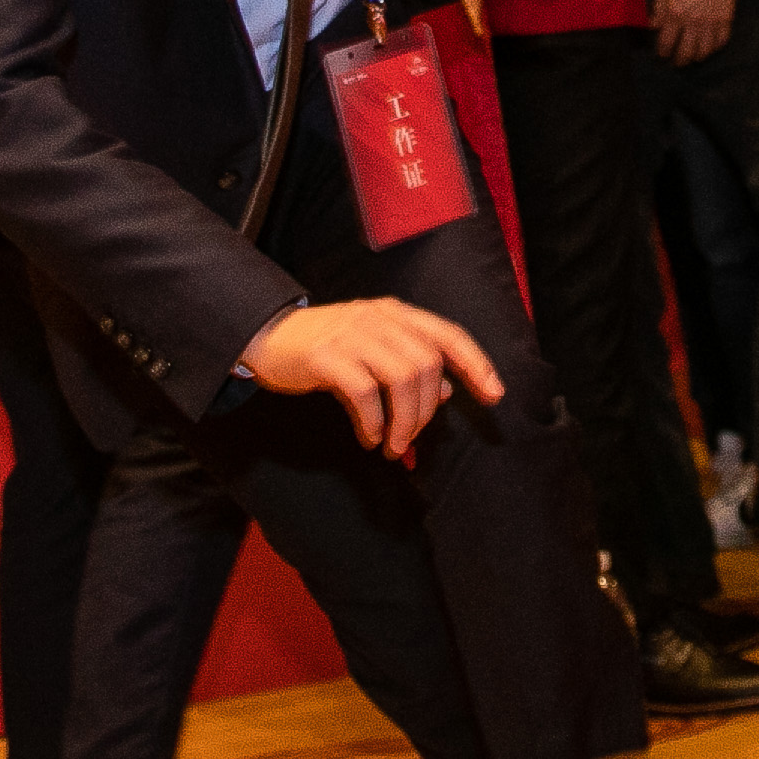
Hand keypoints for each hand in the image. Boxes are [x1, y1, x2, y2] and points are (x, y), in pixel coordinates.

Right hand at [242, 298, 506, 460]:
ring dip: (404, 421)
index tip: (493, 395)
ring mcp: (351, 334)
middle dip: (427, 411)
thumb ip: (408, 363)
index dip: (476, 364)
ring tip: (393, 445)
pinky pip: (364, 392)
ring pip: (402, 378)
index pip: (448, 334)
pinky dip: (373, 422)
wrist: (265, 336)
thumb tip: (449, 392)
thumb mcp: (371, 349)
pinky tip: (368, 438)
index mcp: (394, 313)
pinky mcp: (326, 356)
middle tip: (411, 439)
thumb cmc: (325, 348)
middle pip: (428, 364)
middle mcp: (377, 318)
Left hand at [652, 0, 740, 64]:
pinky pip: (720, 42)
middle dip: (679, 61)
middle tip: (676, 62)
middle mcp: (693, 21)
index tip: (662, 55)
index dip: (662, 52)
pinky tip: (709, 47)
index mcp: (675, 12)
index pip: (666, 42)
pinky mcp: (726, 19)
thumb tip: (652, 27)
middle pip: (685, 52)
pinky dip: (714, 48)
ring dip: (696, 57)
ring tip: (692, 57)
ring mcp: (711, 22)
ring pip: (704, 51)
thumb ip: (658, 8)